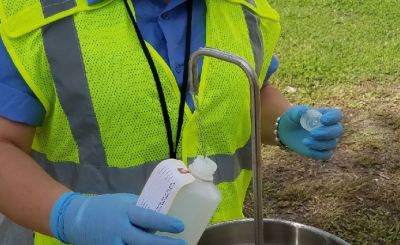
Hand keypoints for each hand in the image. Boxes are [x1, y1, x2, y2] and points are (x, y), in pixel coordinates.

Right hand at [50, 193, 186, 244]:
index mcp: (124, 212)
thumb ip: (141, 209)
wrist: (77, 219)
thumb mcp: (124, 202)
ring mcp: (112, 244)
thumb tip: (161, 216)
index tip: (180, 226)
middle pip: (144, 242)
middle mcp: (119, 230)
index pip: (147, 217)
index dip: (164, 223)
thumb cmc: (106, 207)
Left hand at [278, 106, 342, 159]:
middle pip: (338, 130)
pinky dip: (320, 154)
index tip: (323, 120)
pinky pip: (327, 155)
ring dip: (319, 144)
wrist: (287, 131)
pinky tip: (309, 150)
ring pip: (332, 144)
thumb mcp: (294, 113)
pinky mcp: (321, 150)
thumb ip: (300, 112)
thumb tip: (305, 112)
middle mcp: (329, 127)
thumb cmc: (293, 119)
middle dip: (327, 133)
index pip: (336, 115)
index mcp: (325, 115)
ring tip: (304, 141)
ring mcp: (326, 140)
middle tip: (313, 133)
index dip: (333, 117)